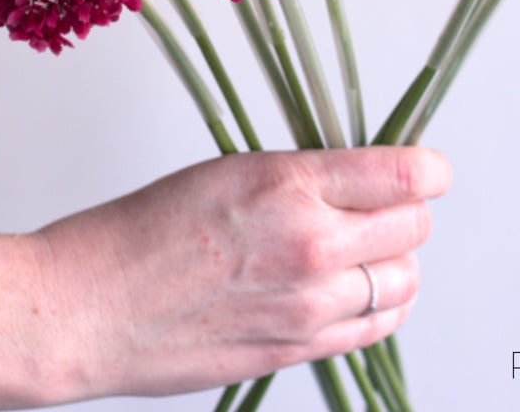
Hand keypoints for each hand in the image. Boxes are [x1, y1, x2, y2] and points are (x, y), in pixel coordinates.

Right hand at [35, 146, 451, 401]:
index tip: (428, 168)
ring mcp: (307, 307)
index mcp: (291, 186)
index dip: (428, 168)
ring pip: (405, 282)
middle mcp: (311, 246)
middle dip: (410, 211)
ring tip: (368, 250)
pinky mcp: (296, 351)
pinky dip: (382, 306)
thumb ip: (308, 176)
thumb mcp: (233, 169)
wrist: (91, 306)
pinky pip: (376, 329)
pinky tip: (358, 290)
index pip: (405, 174)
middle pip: (415, 228)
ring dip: (398, 262)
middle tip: (386, 205)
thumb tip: (366, 176)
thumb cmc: (146, 229)